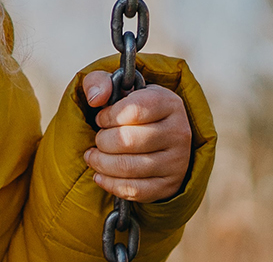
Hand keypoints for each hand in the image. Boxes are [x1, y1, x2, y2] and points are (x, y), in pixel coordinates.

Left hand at [82, 71, 191, 202]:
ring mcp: (177, 161)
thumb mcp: (117, 88)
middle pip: (127, 140)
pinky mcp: (170, 185)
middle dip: (102, 141)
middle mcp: (179, 132)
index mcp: (169, 103)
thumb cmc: (130, 110)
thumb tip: (95, 98)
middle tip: (98, 140)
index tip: (101, 119)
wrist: (157, 138)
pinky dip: (110, 184)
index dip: (108, 116)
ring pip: (128, 167)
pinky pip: (134, 190)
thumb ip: (99, 82)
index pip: (134, 110)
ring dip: (100, 163)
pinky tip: (100, 174)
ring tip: (93, 156)